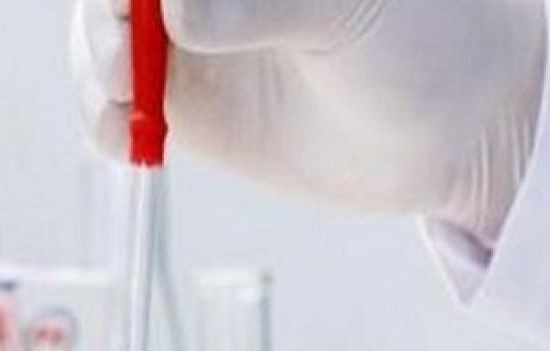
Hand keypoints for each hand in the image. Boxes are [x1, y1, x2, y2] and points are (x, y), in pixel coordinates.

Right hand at [72, 0, 545, 243]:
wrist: (454, 132)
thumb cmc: (424, 42)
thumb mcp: (345, 12)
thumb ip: (259, 8)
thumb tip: (176, 16)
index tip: (131, 8)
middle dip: (106, 21)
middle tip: (127, 59)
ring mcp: (189, 44)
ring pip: (103, 42)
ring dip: (94, 70)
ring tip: (124, 102)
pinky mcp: (184, 105)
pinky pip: (117, 108)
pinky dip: (104, 121)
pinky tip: (123, 138)